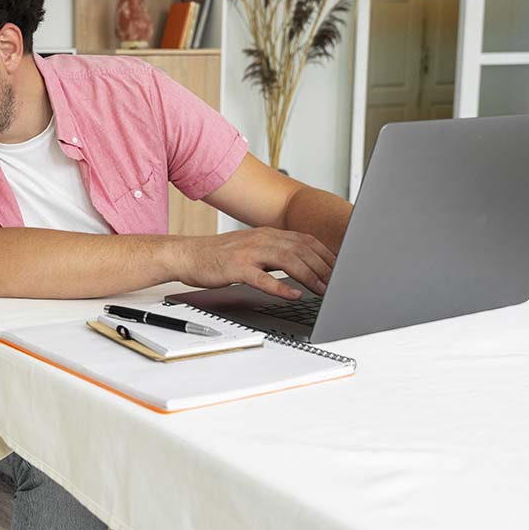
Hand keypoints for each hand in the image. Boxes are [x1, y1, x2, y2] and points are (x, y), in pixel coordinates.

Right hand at [170, 227, 336, 299]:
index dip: (327, 254)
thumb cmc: (218, 257)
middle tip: (339, 283)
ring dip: (309, 275)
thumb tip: (300, 266)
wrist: (186, 255)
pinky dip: (281, 287)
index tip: (342, 269)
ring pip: (287, 260)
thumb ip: (274, 255)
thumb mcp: (251, 250)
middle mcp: (261, 239)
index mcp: (267, 234)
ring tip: (323, 289)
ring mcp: (249, 252)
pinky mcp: (236, 268)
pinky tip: (293, 295)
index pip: (305, 240)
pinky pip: (262, 278)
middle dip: (324, 266)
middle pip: (301, 249)